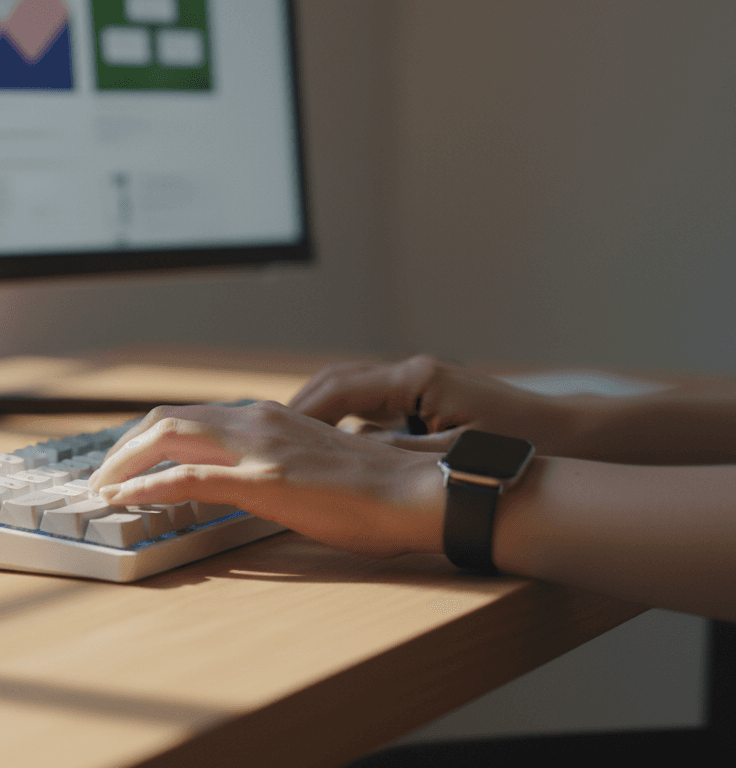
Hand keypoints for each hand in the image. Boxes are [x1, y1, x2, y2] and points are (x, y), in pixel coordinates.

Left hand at [88, 401, 444, 557]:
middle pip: (166, 419)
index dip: (148, 436)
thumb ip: (276, 465)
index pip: (190, 415)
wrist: (418, 494)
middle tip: (100, 477)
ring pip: (167, 437)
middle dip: (122, 447)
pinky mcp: (264, 480)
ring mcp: (259, 447)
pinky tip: (122, 501)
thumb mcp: (314, 467)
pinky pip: (186, 477)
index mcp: (269, 417)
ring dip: (122, 463)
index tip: (124, 461)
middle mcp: (257, 420)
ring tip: (100, 490)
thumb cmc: (377, 491)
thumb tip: (249, 485)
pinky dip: (144, 486)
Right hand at [288, 355, 573, 453]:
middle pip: (336, 381)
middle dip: (300, 408)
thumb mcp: (451, 458)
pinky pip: (370, 405)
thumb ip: (395, 456)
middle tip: (267, 437)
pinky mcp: (426, 399)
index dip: (302, 414)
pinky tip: (331, 448)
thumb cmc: (522, 445)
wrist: (571, 435)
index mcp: (416, 379)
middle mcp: (413, 373)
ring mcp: (419, 383)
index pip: (339, 389)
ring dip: (319, 413)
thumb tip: (343, 459)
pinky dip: (343, 421)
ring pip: (350, 391)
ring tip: (289, 443)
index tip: (272, 435)